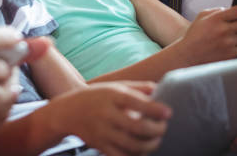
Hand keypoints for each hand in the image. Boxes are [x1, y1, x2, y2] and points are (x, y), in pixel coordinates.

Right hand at [50, 81, 170, 155]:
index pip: (135, 102)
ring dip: (150, 145)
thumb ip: (136, 87)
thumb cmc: (97, 97)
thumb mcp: (113, 87)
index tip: (168, 113)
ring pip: (132, 145)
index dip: (155, 109)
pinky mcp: (100, 146)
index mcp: (111, 96)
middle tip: (163, 128)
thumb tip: (158, 89)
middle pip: (137, 126)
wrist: (68, 112)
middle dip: (156, 130)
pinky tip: (142, 150)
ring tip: (156, 140)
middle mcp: (106, 113)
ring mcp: (102, 132)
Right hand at [183, 6, 236, 63]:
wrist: (189, 53)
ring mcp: (228, 43)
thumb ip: (218, 10)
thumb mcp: (202, 16)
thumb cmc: (195, 33)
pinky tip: (227, 44)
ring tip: (231, 35)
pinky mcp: (231, 53)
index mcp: (216, 18)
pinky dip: (236, 45)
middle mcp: (224, 30)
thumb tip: (233, 9)